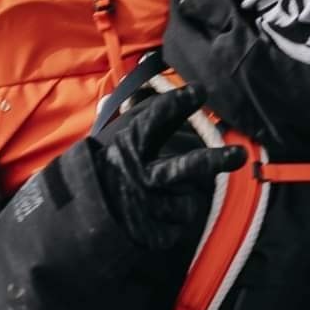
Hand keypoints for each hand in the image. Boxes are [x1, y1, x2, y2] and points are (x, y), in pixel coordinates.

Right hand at [92, 83, 244, 249]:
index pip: (154, 121)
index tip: (201, 90)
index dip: (177, 105)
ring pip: (187, 203)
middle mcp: (138, 175)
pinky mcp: (147, 233)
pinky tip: (153, 216)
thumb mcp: (106, 140)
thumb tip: (134, 75)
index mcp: (127, 147)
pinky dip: (169, 222)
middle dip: (212, 161)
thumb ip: (127, 114)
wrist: (70, 219)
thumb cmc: (98, 171)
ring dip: (182, 200)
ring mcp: (144, 206)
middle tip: (239, 154)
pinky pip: (176, 227)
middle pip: (182, 169)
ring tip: (161, 197)